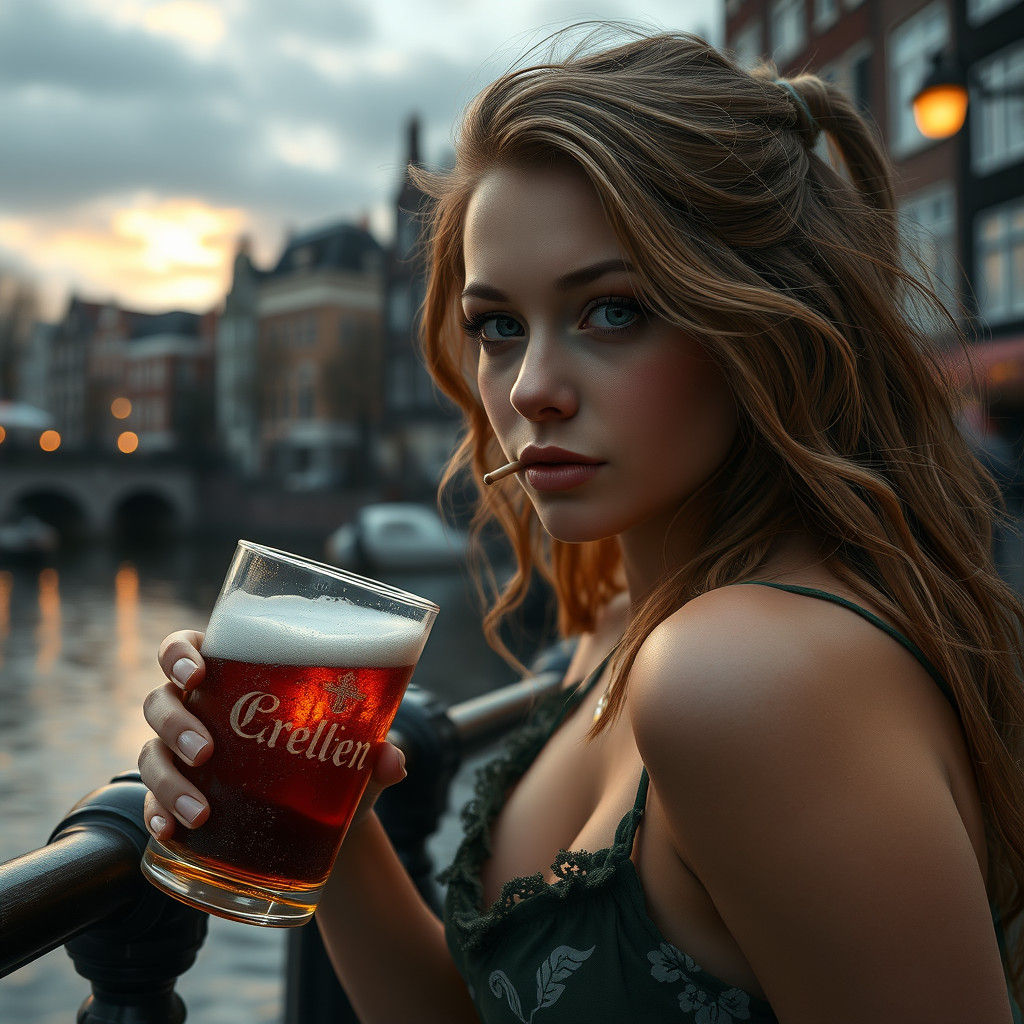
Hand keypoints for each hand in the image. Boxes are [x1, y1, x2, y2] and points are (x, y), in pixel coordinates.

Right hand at [138, 630, 407, 842]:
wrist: (324, 820)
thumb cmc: (334, 760)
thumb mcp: (356, 751)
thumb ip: (376, 749)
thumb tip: (393, 760)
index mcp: (236, 675)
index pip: (188, 648)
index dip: (179, 654)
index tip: (197, 673)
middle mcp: (202, 708)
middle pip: (162, 699)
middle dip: (176, 723)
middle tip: (207, 751)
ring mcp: (183, 752)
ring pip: (152, 752)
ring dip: (168, 779)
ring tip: (201, 811)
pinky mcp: (178, 795)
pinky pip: (152, 800)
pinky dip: (157, 814)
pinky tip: (171, 832)